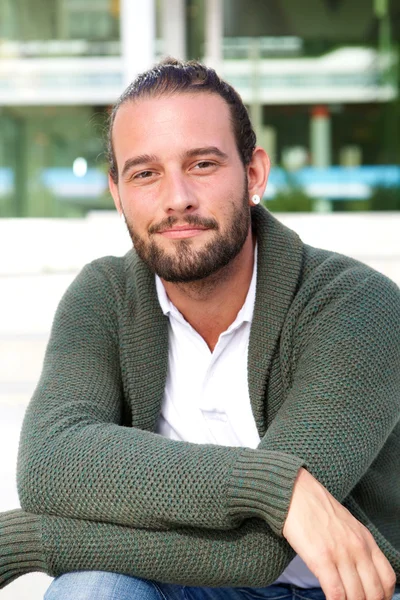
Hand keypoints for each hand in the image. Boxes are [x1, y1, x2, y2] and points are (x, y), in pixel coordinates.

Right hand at [282, 468, 395, 599]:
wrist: (296, 492)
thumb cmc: (316, 509)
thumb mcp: (347, 525)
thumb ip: (357, 546)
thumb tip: (360, 572)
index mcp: (365, 539)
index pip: (387, 578)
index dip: (383, 596)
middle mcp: (358, 548)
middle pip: (374, 592)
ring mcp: (340, 553)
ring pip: (356, 597)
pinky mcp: (321, 558)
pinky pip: (336, 592)